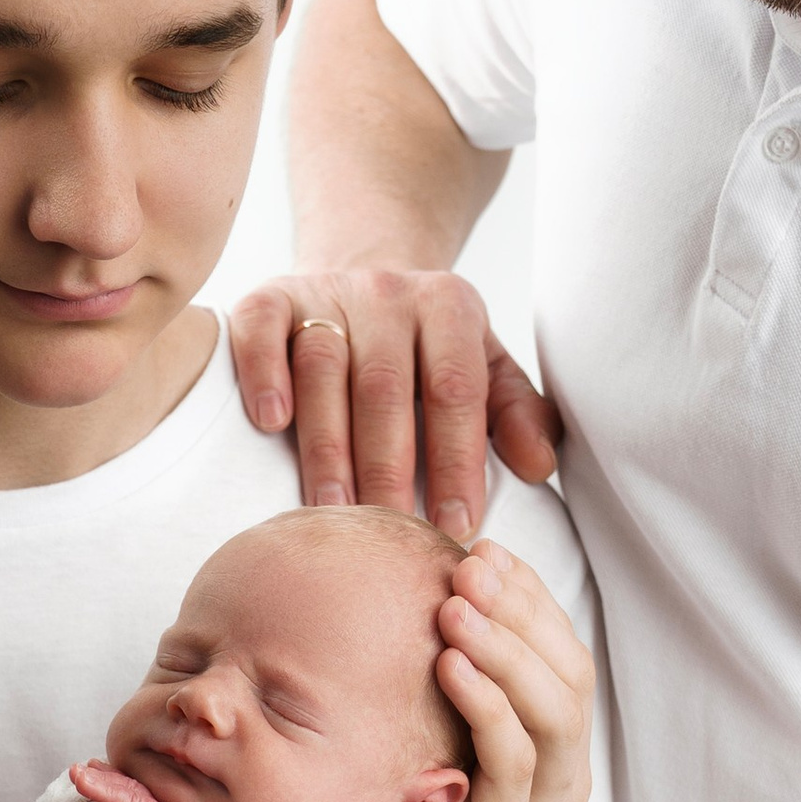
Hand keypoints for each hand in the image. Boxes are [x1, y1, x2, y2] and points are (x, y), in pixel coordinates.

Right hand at [226, 267, 556, 538]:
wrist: (362, 269)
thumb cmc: (426, 345)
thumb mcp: (486, 368)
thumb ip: (518, 415)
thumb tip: (540, 466)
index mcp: (449, 307)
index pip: (456, 389)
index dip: (456, 460)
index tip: (454, 525)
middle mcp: (387, 292)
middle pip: (385, 387)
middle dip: (387, 467)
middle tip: (387, 532)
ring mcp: (325, 291)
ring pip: (322, 368)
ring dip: (325, 445)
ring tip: (330, 510)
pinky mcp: (269, 295)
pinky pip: (260, 329)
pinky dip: (263, 373)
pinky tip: (270, 423)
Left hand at [418, 541, 592, 801]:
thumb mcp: (419, 737)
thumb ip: (438, 678)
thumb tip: (421, 588)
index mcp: (552, 750)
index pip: (562, 656)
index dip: (530, 598)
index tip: (485, 546)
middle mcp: (562, 781)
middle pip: (570, 676)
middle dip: (522, 612)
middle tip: (469, 565)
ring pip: (555, 715)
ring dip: (507, 649)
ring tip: (455, 604)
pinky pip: (515, 764)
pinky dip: (488, 706)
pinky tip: (450, 665)